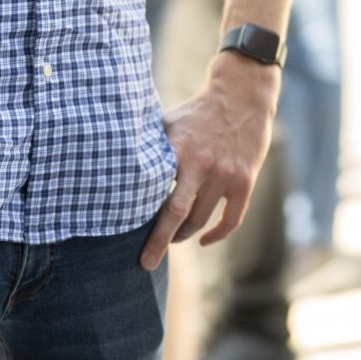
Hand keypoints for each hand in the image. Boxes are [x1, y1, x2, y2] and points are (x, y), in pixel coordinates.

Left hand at [141, 54, 279, 269]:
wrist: (243, 96)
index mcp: (178, 149)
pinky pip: (231, 220)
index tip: (124, 234)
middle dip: (159, 242)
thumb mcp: (169, 122)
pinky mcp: (245, 182)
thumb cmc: (199, 112)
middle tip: (146, 263)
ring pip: (201, 220)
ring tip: (174, 238)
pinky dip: (216, 235)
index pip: (155, 191)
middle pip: (177, 213)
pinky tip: (203, 241)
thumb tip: (116, 163)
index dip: (141, 215)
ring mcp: (225, 175)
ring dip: (185, 234)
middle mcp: (202, 164)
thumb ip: (150, 145)